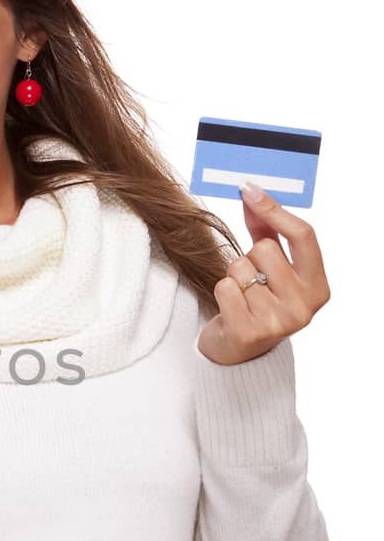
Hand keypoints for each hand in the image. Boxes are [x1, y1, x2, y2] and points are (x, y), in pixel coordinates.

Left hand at [196, 183, 330, 365]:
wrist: (237, 352)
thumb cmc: (257, 302)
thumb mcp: (270, 268)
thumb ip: (267, 232)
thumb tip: (253, 193)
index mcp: (318, 287)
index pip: (304, 236)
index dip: (275, 209)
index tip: (250, 189)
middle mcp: (304, 306)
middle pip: (265, 249)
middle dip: (248, 256)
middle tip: (251, 278)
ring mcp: (279, 323)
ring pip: (240, 268)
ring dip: (233, 276)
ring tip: (241, 296)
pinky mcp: (249, 333)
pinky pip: (225, 287)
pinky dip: (221, 292)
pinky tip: (230, 308)